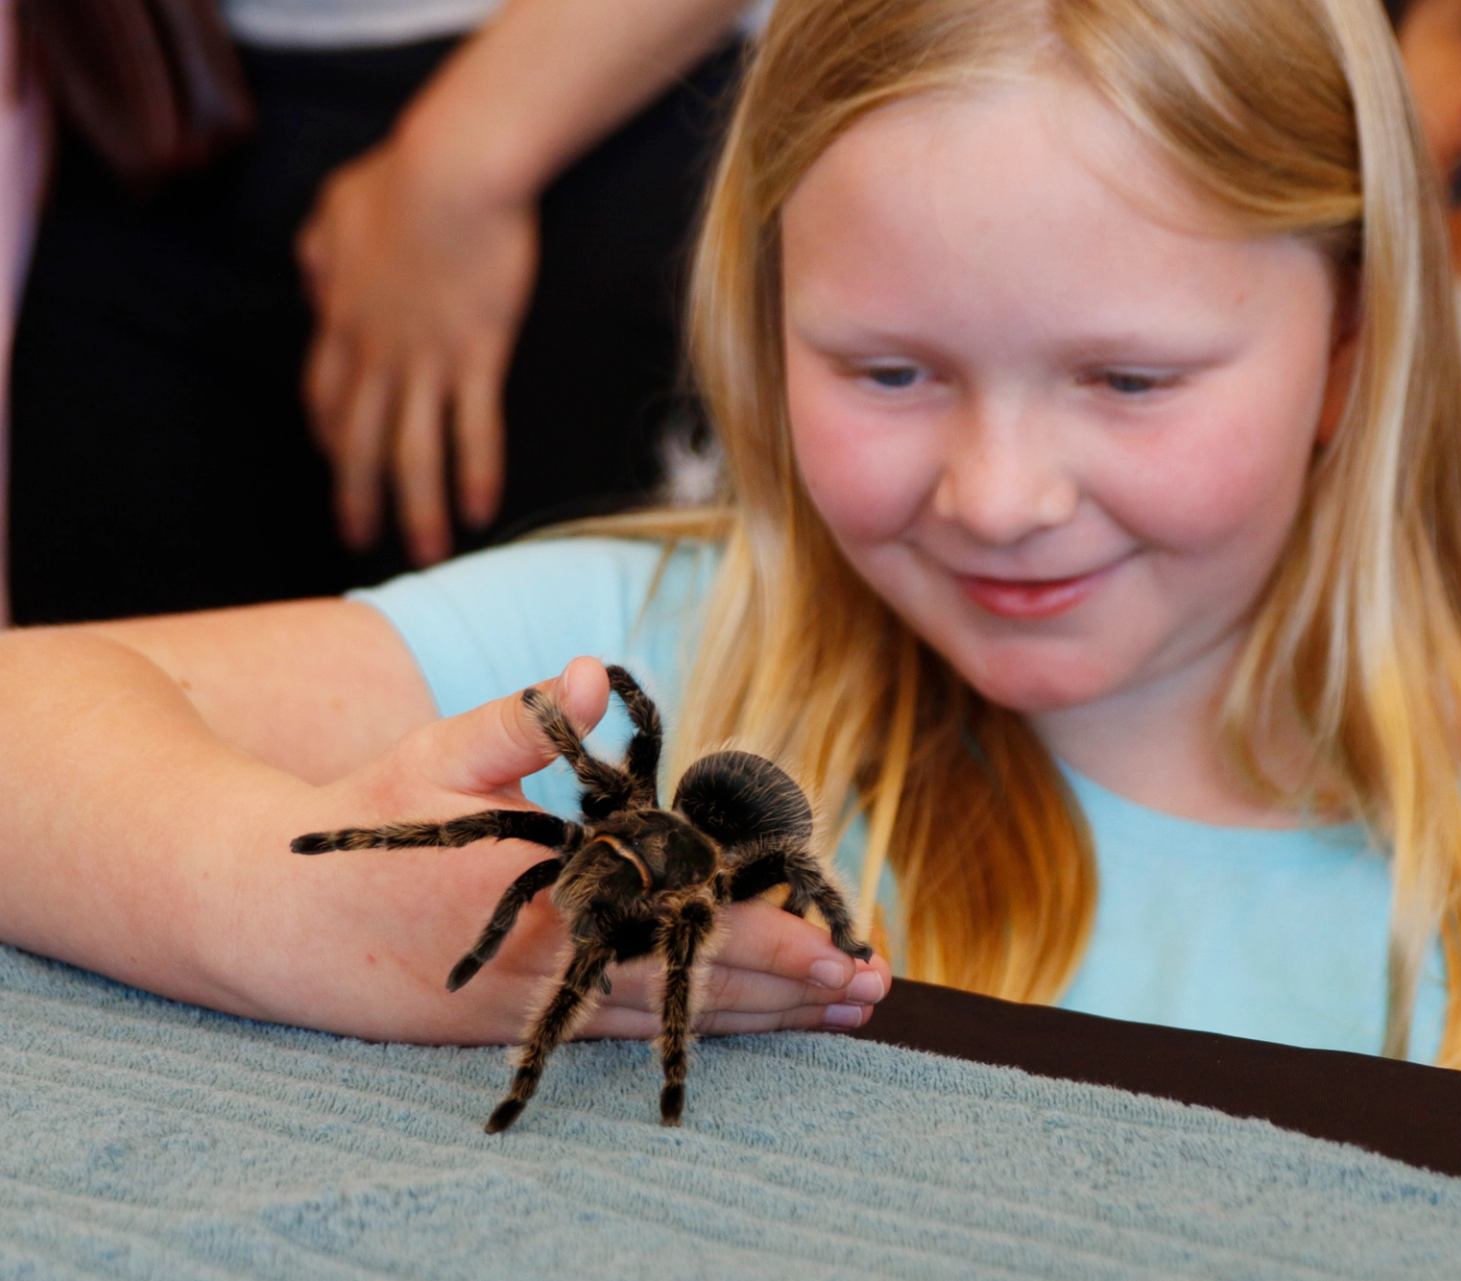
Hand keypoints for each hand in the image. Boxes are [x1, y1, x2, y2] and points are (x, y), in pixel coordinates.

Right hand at [227, 657, 889, 1043]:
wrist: (262, 921)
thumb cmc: (356, 829)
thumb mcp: (430, 759)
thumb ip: (519, 721)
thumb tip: (592, 668)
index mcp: (539, 898)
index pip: (676, 927)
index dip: (763, 940)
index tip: (837, 945)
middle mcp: (548, 965)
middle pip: (688, 986)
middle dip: (787, 990)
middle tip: (874, 990)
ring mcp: (534, 1002)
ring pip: (666, 1016)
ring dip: (759, 1018)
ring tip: (841, 1013)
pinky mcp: (520, 1019)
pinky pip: (625, 1025)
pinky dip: (696, 1023)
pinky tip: (755, 1021)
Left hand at [297, 137, 537, 565]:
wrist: (450, 170)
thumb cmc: (403, 176)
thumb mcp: (340, 206)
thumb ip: (323, 250)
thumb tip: (315, 279)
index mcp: (344, 317)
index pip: (326, 394)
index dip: (330, 436)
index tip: (336, 462)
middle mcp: (377, 351)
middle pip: (361, 439)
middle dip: (359, 495)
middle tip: (361, 540)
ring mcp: (426, 358)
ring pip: (413, 450)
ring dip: (415, 508)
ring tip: (426, 553)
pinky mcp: (476, 354)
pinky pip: (472, 427)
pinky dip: (474, 473)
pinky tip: (479, 511)